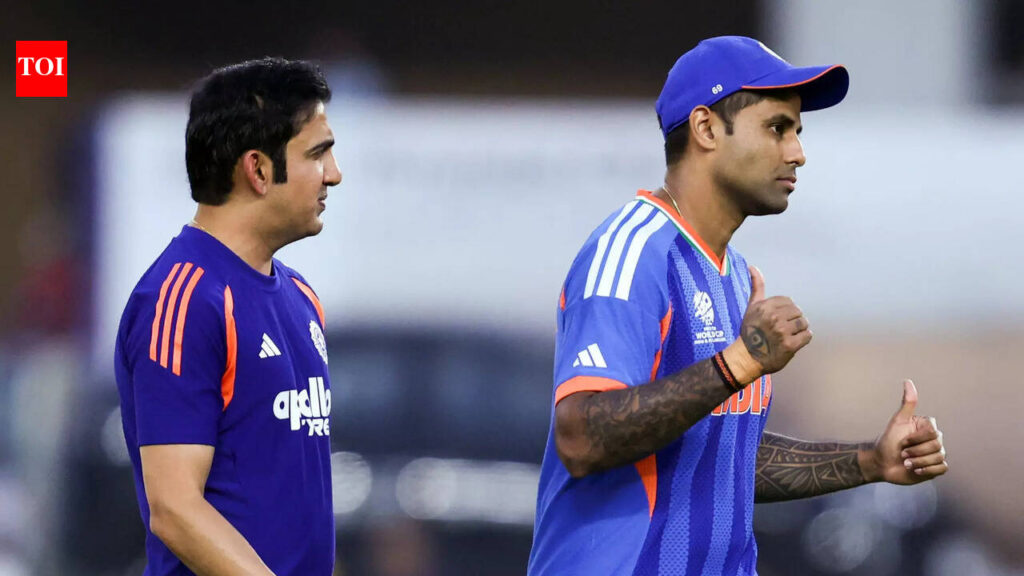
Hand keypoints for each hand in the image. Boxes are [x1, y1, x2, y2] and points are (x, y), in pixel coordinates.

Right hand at [723, 265, 812, 382]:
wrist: (746, 357)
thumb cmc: (750, 331)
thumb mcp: (751, 307)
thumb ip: (756, 286)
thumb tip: (753, 266)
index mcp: (765, 306)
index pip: (789, 302)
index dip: (785, 311)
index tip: (776, 320)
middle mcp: (773, 317)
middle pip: (798, 312)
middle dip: (793, 321)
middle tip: (782, 330)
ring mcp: (782, 332)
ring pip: (804, 323)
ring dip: (799, 330)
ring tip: (788, 336)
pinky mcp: (789, 345)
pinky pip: (807, 336)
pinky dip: (803, 340)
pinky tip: (793, 343)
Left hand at [862, 380, 947, 483]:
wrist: (882, 463)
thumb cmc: (888, 441)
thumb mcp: (897, 421)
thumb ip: (907, 403)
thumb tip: (908, 381)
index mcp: (927, 427)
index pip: (932, 432)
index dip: (915, 438)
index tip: (902, 440)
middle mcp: (934, 439)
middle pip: (937, 446)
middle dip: (915, 451)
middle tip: (902, 453)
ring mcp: (936, 453)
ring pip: (938, 458)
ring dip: (918, 462)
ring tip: (906, 462)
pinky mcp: (936, 468)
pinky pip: (941, 468)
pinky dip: (927, 470)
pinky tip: (916, 470)